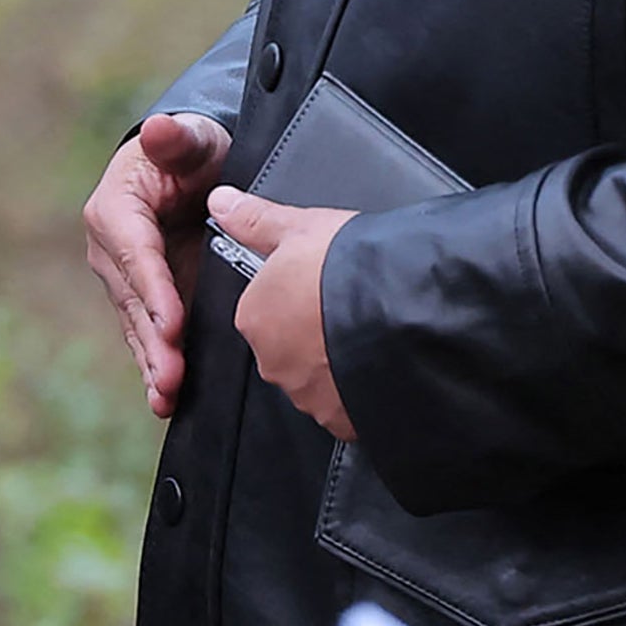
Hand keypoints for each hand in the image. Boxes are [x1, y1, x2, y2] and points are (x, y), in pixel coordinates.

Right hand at [83, 111, 230, 417]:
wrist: (192, 172)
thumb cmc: (192, 153)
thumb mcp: (192, 139)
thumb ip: (177, 138)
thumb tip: (159, 130)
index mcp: (114, 208)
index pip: (135, 252)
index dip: (153, 287)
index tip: (173, 321)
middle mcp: (109, 249)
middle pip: (133, 299)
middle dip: (153, 339)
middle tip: (173, 374)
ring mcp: (122, 279)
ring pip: (137, 325)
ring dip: (152, 362)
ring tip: (167, 396)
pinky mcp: (141, 300)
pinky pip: (146, 335)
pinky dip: (154, 366)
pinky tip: (165, 400)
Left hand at [210, 185, 356, 439]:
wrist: (407, 312)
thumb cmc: (349, 268)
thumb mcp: (299, 227)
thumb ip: (254, 219)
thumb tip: (218, 202)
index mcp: (254, 317)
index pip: (264, 308)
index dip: (295, 294)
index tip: (321, 284)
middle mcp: (273, 363)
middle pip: (288, 347)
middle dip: (314, 333)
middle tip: (348, 307)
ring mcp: (310, 397)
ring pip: (318, 379)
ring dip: (337, 363)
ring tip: (371, 334)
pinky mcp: (344, 423)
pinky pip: (347, 407)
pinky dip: (360, 390)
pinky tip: (381, 366)